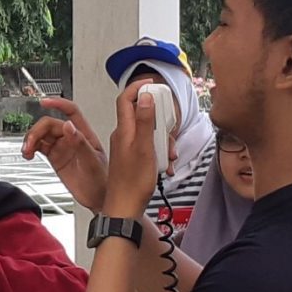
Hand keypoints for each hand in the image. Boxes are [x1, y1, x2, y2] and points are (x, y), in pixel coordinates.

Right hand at [23, 98, 108, 211]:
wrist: (100, 199)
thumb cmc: (103, 181)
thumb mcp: (93, 162)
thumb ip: (80, 143)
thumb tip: (68, 126)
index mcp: (84, 134)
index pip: (71, 112)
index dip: (58, 104)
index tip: (44, 102)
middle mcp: (72, 138)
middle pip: (50, 124)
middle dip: (37, 131)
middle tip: (30, 143)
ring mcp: (63, 147)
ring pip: (42, 134)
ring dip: (31, 139)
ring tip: (26, 151)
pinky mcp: (55, 157)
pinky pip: (39, 147)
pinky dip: (30, 148)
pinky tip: (28, 154)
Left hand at [102, 83, 165, 219]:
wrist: (124, 209)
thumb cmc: (133, 184)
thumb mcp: (144, 148)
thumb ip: (144, 121)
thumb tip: (145, 96)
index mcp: (123, 131)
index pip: (125, 99)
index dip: (137, 87)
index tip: (151, 82)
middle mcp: (122, 136)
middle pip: (139, 115)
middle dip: (158, 119)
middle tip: (169, 132)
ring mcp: (126, 148)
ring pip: (146, 132)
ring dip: (161, 139)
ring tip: (169, 154)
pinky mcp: (131, 158)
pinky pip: (146, 146)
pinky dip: (158, 150)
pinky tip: (164, 163)